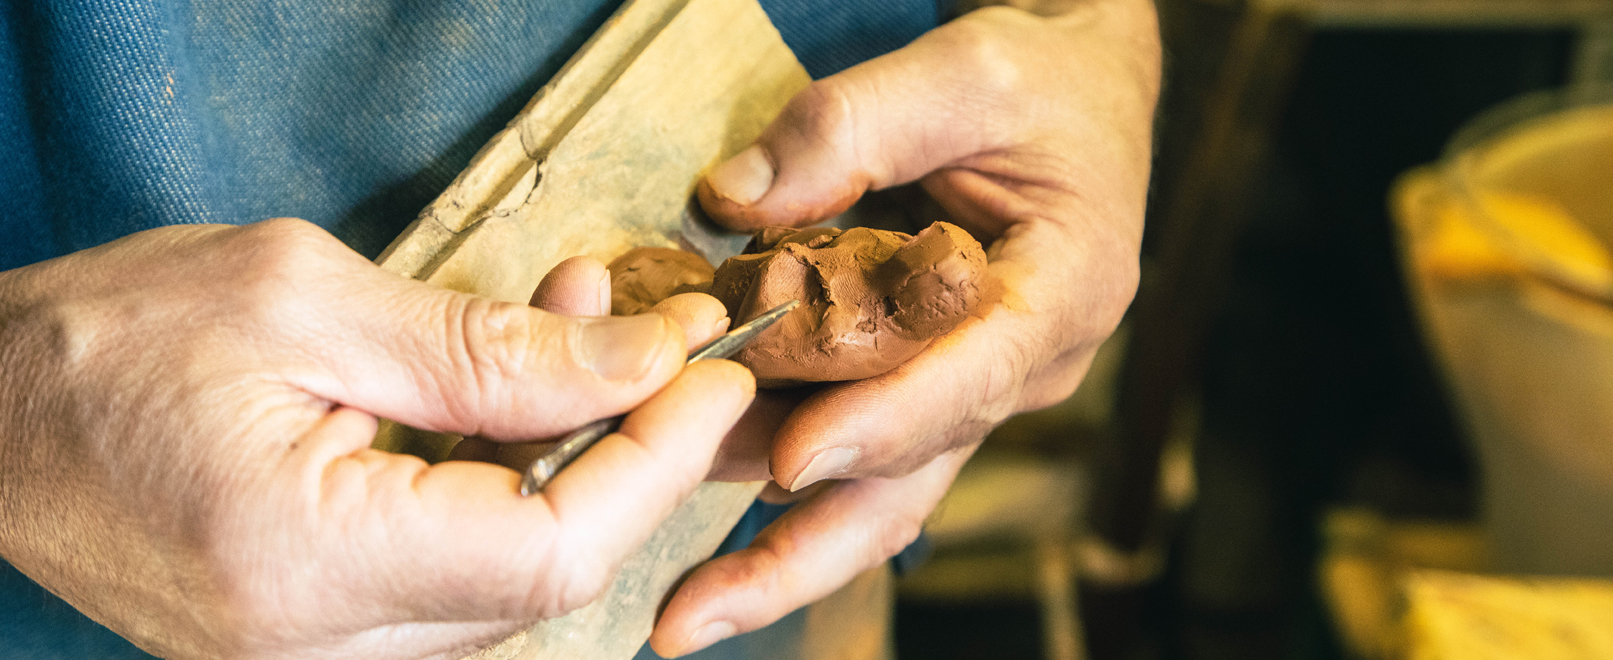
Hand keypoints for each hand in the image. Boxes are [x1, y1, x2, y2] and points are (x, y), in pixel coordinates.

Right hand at [0, 219, 753, 658]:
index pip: (550, 553)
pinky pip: (454, 570)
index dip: (654, 464)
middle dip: (626, 445)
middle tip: (655, 332)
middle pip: (546, 573)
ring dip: (568, 450)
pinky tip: (510, 384)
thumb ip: (484, 350)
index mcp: (304, 564)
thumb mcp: (302, 303)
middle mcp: (315, 645)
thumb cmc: (100, 345)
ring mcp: (315, 654)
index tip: (707, 372)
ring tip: (580, 324)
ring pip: (510, 575)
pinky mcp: (317, 634)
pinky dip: (504, 478)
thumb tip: (637, 366)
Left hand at [651, 0, 1159, 654]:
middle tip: (693, 614)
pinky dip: (774, 472)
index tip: (794, 461)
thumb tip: (737, 200)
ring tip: (680, 598)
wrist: (1077, 99)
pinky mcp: (921, 382)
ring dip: (775, 542)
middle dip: (800, 557)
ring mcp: (968, 385)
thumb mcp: (966, 70)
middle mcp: (1019, 364)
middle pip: (912, 482)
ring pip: (875, 488)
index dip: (883, 424)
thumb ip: (855, 125)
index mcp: (1060, 291)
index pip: (971, 378)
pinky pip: (849, 445)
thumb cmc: (1043, 86)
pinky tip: (695, 493)